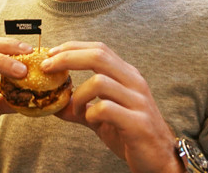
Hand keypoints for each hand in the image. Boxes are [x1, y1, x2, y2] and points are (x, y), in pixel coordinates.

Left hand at [45, 42, 183, 172]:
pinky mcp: (138, 123)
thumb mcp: (101, 117)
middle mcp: (134, 82)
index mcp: (127, 75)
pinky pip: (106, 108)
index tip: (50, 53)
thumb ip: (79, 107)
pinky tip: (89, 120)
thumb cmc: (131, 133)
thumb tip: (54, 104)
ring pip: (100, 81)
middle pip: (99, 56)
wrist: (160, 159)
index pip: (98, 49)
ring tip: (74, 108)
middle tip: (47, 68)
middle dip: (68, 58)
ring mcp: (138, 101)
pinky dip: (90, 113)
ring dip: (78, 94)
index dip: (72, 47)